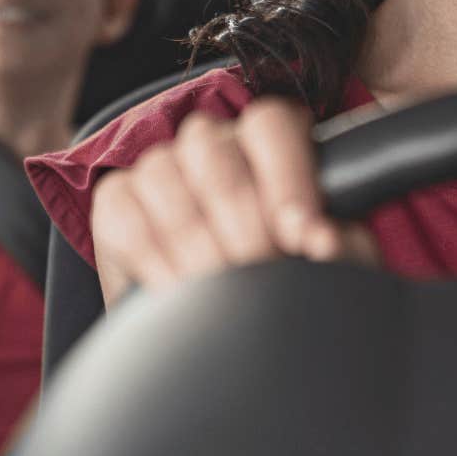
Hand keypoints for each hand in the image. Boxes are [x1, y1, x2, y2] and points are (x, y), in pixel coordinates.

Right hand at [91, 96, 378, 304]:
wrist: (214, 331)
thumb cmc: (279, 283)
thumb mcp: (320, 264)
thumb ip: (339, 244)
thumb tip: (327, 239)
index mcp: (268, 142)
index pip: (272, 124)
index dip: (289, 178)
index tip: (306, 238)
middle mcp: (212, 143)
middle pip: (218, 156)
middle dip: (246, 227)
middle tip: (263, 277)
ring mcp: (160, 165)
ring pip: (166, 176)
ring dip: (198, 246)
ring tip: (221, 293)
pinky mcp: (117, 198)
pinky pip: (125, 213)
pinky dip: (152, 257)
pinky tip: (176, 291)